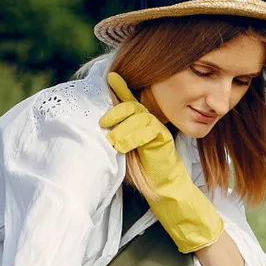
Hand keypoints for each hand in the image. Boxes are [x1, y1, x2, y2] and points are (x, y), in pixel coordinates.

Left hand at [100, 72, 224, 253]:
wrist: (163, 189)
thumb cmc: (143, 173)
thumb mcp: (123, 153)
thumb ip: (116, 137)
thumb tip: (101, 128)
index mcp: (138, 124)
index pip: (129, 103)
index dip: (121, 88)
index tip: (111, 77)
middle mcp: (149, 123)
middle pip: (132, 107)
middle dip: (116, 112)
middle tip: (103, 123)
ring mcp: (157, 129)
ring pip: (139, 117)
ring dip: (122, 127)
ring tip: (112, 141)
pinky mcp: (164, 138)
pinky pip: (148, 129)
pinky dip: (133, 135)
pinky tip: (124, 146)